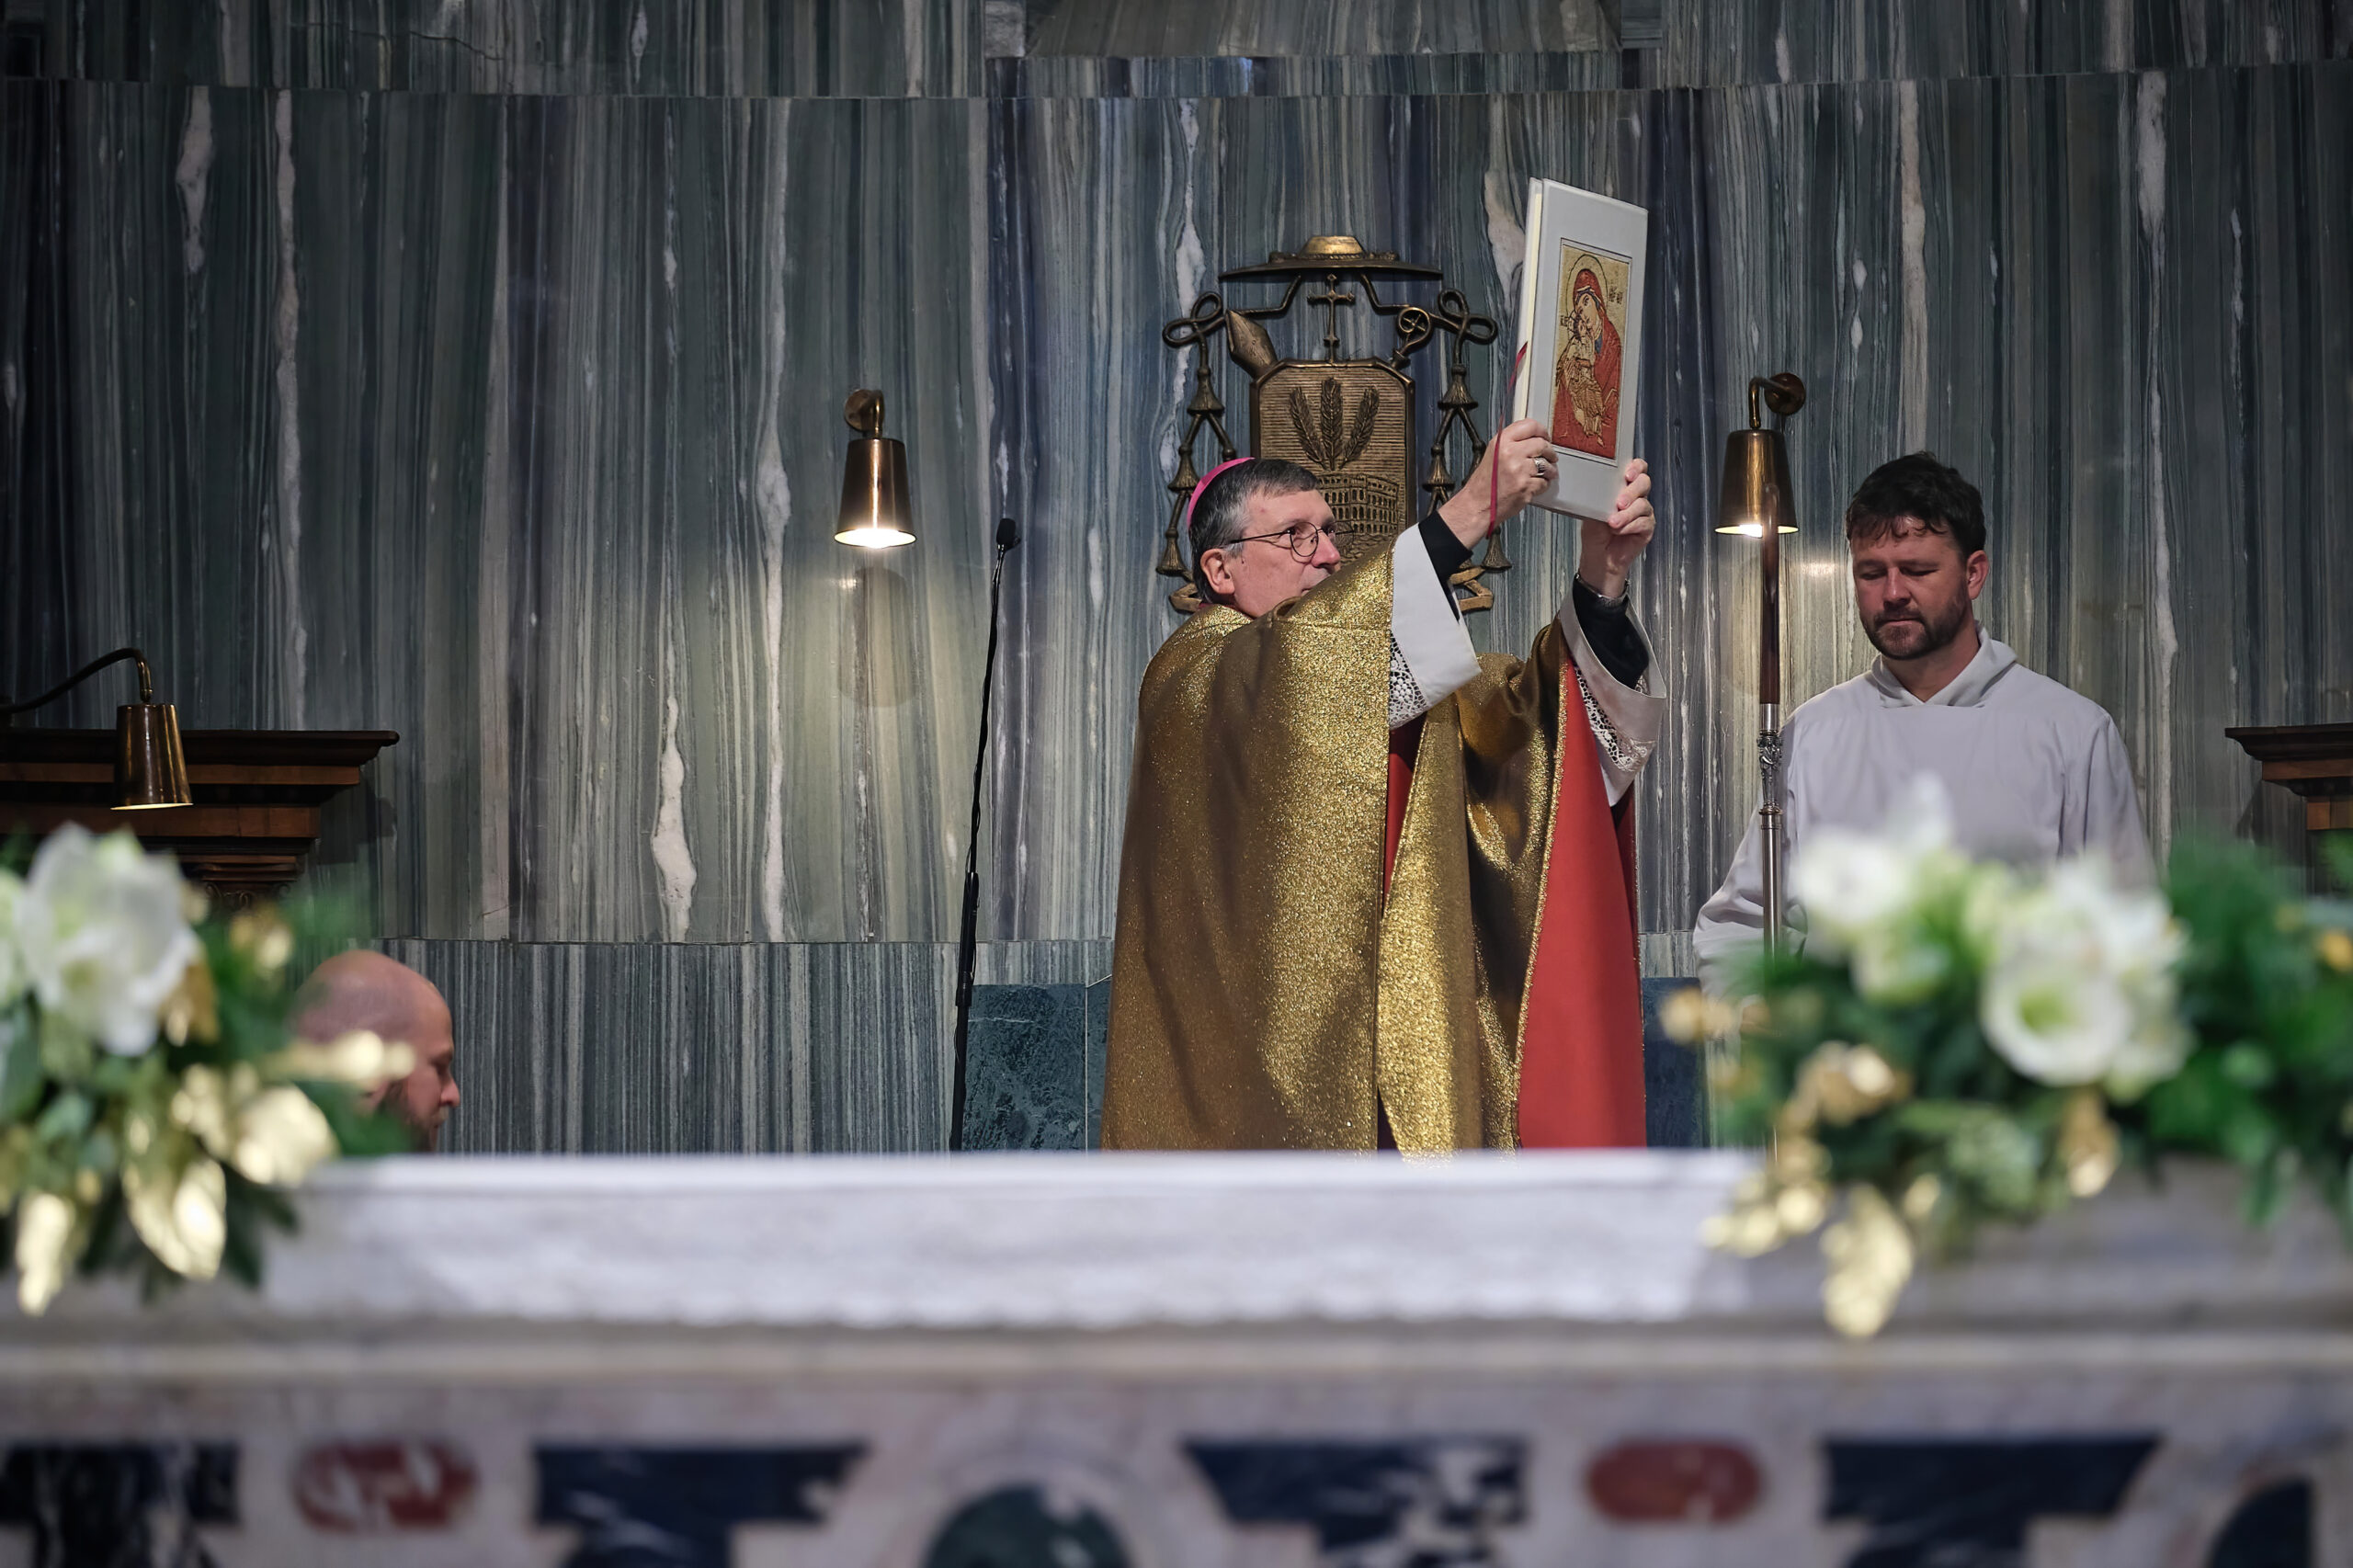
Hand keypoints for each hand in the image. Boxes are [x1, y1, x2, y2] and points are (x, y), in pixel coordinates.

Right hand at [1437, 418, 1552, 547]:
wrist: (1477, 505)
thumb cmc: (1484, 483)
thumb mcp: (1492, 454)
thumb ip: (1511, 443)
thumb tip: (1533, 438)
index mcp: (1501, 442)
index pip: (1530, 425)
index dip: (1542, 431)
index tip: (1545, 436)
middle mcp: (1510, 453)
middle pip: (1542, 444)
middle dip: (1549, 451)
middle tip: (1550, 456)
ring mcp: (1519, 470)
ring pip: (1546, 464)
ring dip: (1549, 469)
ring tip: (1545, 472)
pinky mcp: (1526, 486)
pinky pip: (1545, 482)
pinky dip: (1543, 484)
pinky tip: (1535, 484)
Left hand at [1577, 458, 1652, 598]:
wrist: (1598, 558)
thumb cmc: (1595, 533)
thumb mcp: (1591, 511)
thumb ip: (1598, 497)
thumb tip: (1597, 487)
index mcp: (1623, 489)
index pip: (1637, 469)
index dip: (1636, 468)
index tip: (1627, 475)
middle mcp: (1636, 498)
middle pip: (1644, 483)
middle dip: (1631, 491)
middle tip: (1618, 503)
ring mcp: (1643, 513)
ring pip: (1643, 504)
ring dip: (1627, 514)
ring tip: (1612, 523)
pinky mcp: (1647, 528)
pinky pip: (1644, 522)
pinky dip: (1629, 526)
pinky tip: (1618, 531)